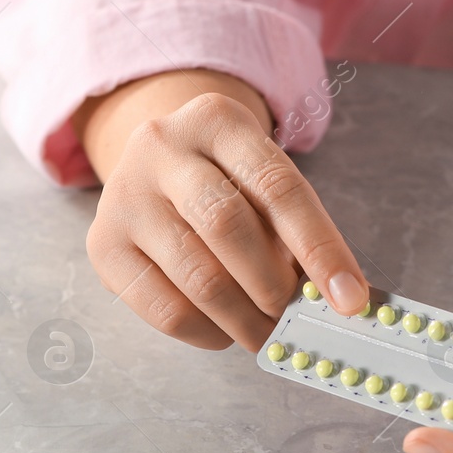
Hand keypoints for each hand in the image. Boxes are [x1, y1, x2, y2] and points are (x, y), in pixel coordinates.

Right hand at [77, 70, 368, 350]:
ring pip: (196, 275)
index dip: (320, 248)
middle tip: (297, 317)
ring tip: (268, 333)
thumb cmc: (227, 178)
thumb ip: (293, 228)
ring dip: (245, 319)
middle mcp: (161, 147)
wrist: (155, 161)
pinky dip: (206, 332)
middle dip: (273, 286)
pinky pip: (162, 308)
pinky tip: (226, 332)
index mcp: (216, 119)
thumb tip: (336, 298)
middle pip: (227, 226)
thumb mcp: (261, 177)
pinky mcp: (102, 244)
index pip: (278, 187)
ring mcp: (124, 195)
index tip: (350, 298)